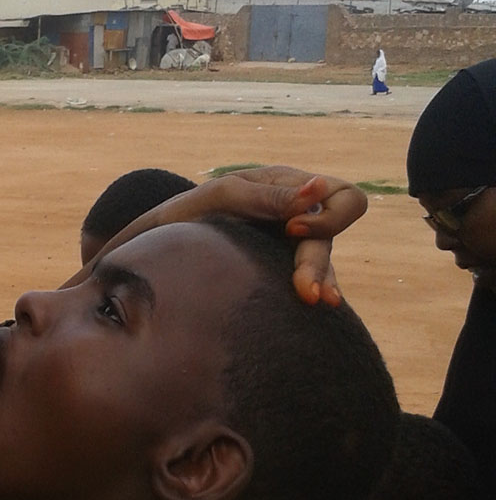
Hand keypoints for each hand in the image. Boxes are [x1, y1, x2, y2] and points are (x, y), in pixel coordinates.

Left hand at [92, 166, 367, 305]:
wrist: (155, 248)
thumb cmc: (189, 212)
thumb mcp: (223, 196)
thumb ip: (268, 195)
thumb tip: (316, 190)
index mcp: (292, 189)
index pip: (345, 198)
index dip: (330, 216)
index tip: (292, 229)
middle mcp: (300, 220)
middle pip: (332, 240)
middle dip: (317, 264)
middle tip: (306, 292)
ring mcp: (289, 252)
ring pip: (323, 268)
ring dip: (319, 284)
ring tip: (315, 304)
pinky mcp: (276, 281)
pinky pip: (305, 287)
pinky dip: (309, 294)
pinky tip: (314, 310)